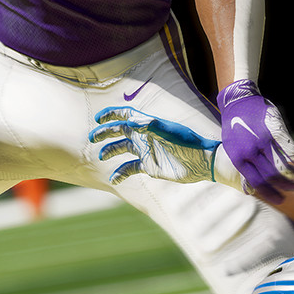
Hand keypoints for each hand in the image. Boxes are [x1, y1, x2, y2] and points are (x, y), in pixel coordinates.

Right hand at [90, 106, 228, 186]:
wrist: (201, 162)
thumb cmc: (187, 143)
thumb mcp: (168, 132)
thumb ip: (150, 126)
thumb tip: (130, 121)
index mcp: (148, 125)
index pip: (125, 115)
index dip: (111, 114)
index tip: (98, 119)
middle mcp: (144, 136)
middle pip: (119, 131)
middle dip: (105, 133)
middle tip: (92, 137)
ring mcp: (146, 151)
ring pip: (122, 149)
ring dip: (110, 151)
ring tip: (101, 156)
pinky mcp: (149, 166)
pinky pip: (130, 168)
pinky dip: (120, 173)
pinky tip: (114, 179)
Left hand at [215, 80, 293, 204]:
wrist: (238, 100)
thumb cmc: (236, 126)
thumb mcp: (233, 148)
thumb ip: (243, 167)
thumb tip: (250, 191)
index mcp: (238, 158)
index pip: (257, 183)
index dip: (270, 194)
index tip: (281, 200)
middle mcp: (250, 151)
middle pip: (272, 176)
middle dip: (285, 185)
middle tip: (293, 188)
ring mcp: (264, 140)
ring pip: (284, 166)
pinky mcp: (276, 130)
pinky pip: (292, 151)